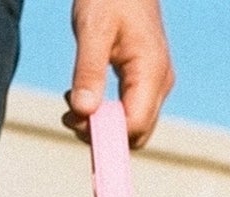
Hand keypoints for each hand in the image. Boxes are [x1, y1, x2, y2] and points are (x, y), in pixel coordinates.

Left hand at [62, 0, 173, 148]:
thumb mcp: (92, 29)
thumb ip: (88, 71)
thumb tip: (82, 112)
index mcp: (151, 73)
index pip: (134, 125)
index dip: (106, 132)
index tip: (72, 121)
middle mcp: (160, 84)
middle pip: (138, 133)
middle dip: (104, 134)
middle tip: (69, 116)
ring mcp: (157, 84)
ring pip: (135, 126)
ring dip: (104, 124)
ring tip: (72, 103)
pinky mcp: (147, 82)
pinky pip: (132, 111)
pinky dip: (108, 113)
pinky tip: (85, 96)